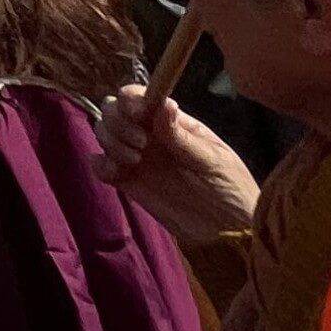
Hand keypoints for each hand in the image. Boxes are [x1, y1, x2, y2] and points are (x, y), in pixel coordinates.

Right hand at [97, 81, 260, 244]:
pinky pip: (101, 165)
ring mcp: (137, 157)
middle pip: (113, 111)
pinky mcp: (128, 182)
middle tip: (141, 145)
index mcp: (173, 122)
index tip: (137, 114)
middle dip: (119, 122)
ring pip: (104, 133)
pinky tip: (116, 174)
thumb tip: (164, 104)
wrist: (229, 233)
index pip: (140, 97)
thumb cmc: (231, 190)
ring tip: (135, 161)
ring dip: (111, 142)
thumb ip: (184, 137)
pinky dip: (100, 165)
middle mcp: (150, 134)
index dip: (130, 99)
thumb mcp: (214, 162)